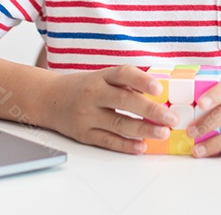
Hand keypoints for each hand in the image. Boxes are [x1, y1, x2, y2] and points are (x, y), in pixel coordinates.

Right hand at [42, 65, 179, 153]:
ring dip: (143, 129)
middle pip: (123, 101)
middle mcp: (93, 94)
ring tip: (162, 133)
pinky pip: (107, 141)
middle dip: (150, 110)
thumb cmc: (83, 88)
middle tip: (171, 118)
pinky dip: (125, 145)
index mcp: (100, 77)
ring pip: (118, 124)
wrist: (48, 99)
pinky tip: (141, 147)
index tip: (159, 88)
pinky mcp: (83, 134)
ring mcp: (87, 115)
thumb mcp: (101, 78)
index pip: (122, 74)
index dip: (141, 80)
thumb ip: (124, 85)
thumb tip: (159, 96)